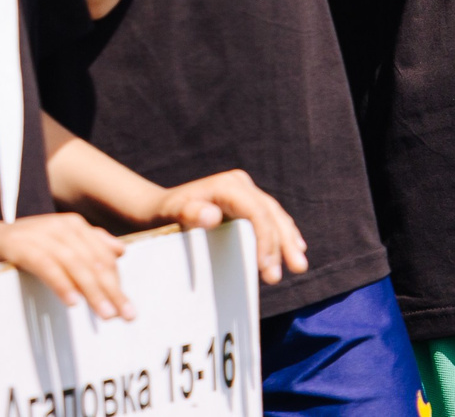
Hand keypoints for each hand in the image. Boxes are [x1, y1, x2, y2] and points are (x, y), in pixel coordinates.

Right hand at [0, 212, 132, 319]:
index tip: (129, 307)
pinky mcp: (18, 245)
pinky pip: (45, 266)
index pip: (103, 256)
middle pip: (93, 261)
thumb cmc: (21, 249)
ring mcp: (38, 233)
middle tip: (126, 315)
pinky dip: (61, 283)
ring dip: (92, 291)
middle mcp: (60, 226)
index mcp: (73, 225)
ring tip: (105, 314)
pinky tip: (73, 302)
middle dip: (112, 289)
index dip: (117, 281)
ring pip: (74, 264)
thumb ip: (88, 245)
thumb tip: (121, 251)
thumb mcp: (56, 245)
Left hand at [143, 169, 309, 286]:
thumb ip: (189, 213)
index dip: (266, 239)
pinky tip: (294, 246)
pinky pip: (268, 218)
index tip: (266, 267)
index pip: (257, 212)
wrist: (155, 209)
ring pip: (274, 216)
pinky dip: (281, 233)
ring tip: (299, 265)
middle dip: (284, 243)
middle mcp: (240, 185)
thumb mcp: (170, 215)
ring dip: (288, 240)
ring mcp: (244, 192)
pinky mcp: (244, 203)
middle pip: (270, 214)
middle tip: (297, 269)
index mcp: (228, 186)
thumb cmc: (161, 216)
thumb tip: (213, 216)